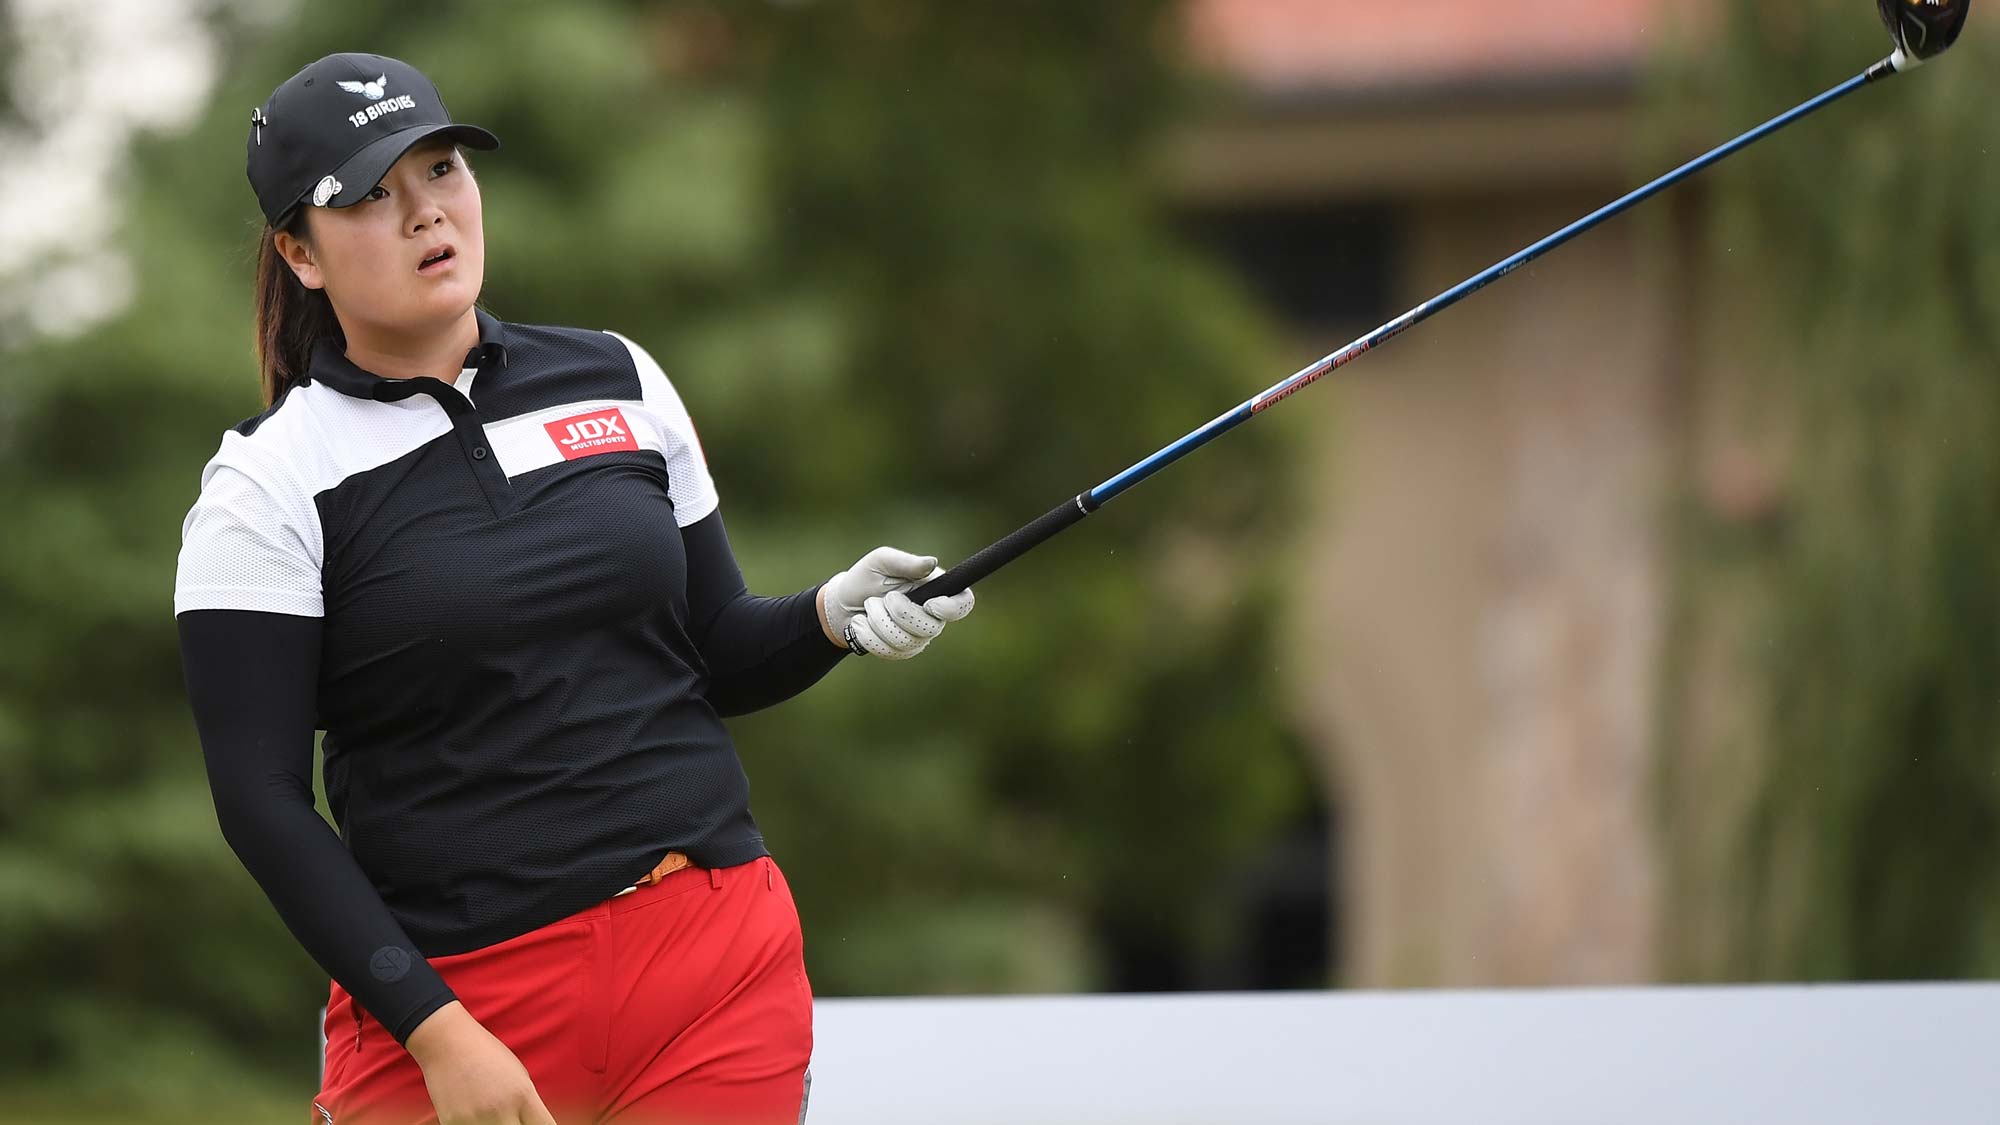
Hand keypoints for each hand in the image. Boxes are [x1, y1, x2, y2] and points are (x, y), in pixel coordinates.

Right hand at [405, 1002, 557, 1123]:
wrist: (447, 1043)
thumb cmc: (487, 1055)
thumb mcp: (518, 1074)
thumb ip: (527, 1103)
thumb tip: (532, 1124)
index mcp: (522, 1094)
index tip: (535, 1124)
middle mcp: (501, 1109)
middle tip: (512, 1117)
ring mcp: (475, 1119)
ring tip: (488, 1110)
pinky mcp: (452, 1123)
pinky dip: (474, 1124)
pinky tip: (471, 1112)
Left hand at [819, 546, 974, 659]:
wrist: (843, 603)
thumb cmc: (866, 577)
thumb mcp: (882, 561)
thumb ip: (907, 562)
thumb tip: (932, 563)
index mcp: (935, 589)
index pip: (963, 603)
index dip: (953, 608)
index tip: (930, 604)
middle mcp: (932, 615)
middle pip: (931, 628)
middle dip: (900, 613)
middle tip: (884, 598)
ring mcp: (918, 636)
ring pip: (906, 641)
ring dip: (879, 622)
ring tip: (869, 607)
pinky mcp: (902, 651)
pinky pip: (889, 652)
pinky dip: (869, 635)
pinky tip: (860, 623)